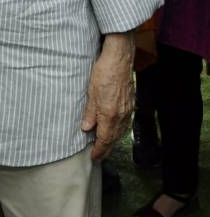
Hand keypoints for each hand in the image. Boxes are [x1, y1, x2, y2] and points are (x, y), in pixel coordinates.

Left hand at [81, 32, 134, 160]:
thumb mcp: (91, 92)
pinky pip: (125, 122)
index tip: (94, 157)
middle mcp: (121, 115)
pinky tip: (115, 129)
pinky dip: (118, 130)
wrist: (119, 59)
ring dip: (112, 140)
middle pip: (114, 138)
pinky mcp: (130, 103)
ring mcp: (127, 109)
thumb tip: (86, 128)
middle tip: (100, 156)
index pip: (104, 139)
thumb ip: (90, 112)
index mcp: (109, 114)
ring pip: (120, 131)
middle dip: (106, 149)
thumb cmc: (104, 72)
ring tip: (105, 145)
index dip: (99, 150)